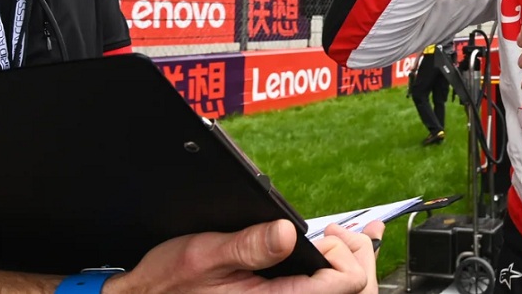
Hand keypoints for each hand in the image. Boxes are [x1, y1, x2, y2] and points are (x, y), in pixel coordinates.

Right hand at [104, 219, 382, 293]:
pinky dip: (322, 269)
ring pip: (332, 289)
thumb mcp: (205, 254)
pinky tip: (316, 250)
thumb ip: (249, 245)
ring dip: (339, 263)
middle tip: (338, 233)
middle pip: (347, 287)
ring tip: (330, 239)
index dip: (344, 255)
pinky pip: (311, 288)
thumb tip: (288, 232)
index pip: (344, 284)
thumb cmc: (170, 282)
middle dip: (351, 255)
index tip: (326, 235)